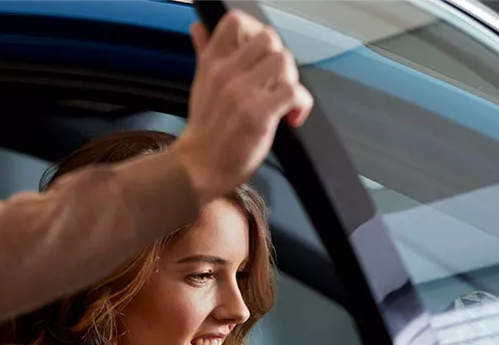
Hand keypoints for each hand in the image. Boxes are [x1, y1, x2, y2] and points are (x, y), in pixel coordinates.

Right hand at [175, 10, 313, 206]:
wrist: (199, 168)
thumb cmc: (205, 133)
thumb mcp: (200, 85)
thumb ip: (204, 54)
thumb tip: (198, 27)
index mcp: (214, 62)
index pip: (237, 22)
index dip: (257, 33)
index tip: (262, 58)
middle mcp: (227, 72)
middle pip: (269, 40)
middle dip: (280, 62)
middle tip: (277, 86)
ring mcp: (243, 92)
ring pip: (284, 62)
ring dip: (291, 82)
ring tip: (283, 103)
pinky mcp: (259, 113)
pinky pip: (294, 92)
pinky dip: (300, 105)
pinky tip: (292, 118)